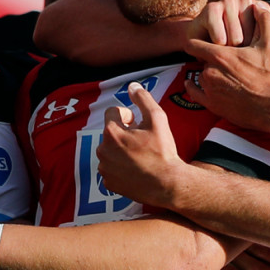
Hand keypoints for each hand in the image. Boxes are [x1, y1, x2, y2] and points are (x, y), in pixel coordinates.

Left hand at [97, 82, 188, 206]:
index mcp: (112, 132)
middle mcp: (102, 150)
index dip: (127, 114)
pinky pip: (111, 168)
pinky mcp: (108, 183)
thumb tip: (132, 86)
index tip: (138, 123)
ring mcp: (104, 168)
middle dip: (125, 133)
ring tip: (141, 156)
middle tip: (143, 141)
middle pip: (111, 133)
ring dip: (122, 150)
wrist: (167, 184)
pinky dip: (121, 167)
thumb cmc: (162, 151)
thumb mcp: (157, 119)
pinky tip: (136, 169)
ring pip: (110, 151)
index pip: (112, 112)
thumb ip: (143, 99)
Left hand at [184, 1, 269, 131]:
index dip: (198, 42)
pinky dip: (195, 88)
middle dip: (213, 60)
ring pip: (202, 76)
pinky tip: (196, 85)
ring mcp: (209, 90)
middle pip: (203, 61)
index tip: (202, 42)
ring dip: (210, 75)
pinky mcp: (211, 105)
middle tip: (228, 63)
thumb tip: (258, 7)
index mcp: (220, 56)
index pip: (194, 44)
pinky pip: (194, 93)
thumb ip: (264, 22)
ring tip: (227, 77)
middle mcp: (209, 72)